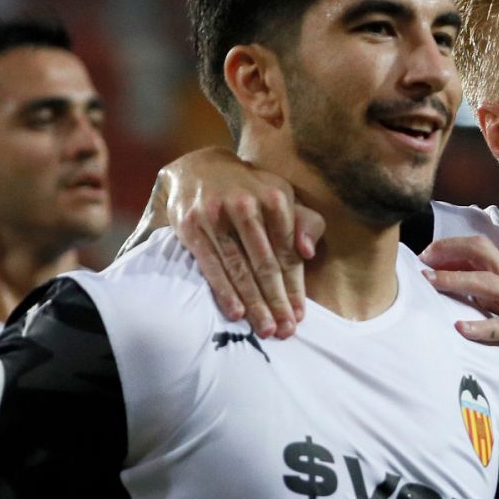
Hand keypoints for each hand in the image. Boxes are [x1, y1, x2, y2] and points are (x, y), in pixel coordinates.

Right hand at [162, 147, 323, 338]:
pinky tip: (236, 313)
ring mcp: (217, 215)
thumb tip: (306, 252)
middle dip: (277, 300)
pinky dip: (224, 291)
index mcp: (274, 198)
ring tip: (266, 329)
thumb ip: (304, 222)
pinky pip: (212, 265)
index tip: (300, 314)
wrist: (198, 168)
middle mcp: (246, 205)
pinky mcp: (192, 226)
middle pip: (266, 263)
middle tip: (286, 330)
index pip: (288, 251)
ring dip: (254, 303)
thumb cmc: (250, 191)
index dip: (295, 286)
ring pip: (240, 268)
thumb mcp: (282, 196)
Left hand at [421, 235, 498, 386]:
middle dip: (449, 253)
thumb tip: (466, 297)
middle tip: (422, 261)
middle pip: (482, 255)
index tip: (427, 254)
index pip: (481, 250)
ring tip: (430, 283)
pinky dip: (481, 327)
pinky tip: (460, 329)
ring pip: (489, 284)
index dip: (452, 247)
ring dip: (457, 281)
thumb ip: (497, 302)